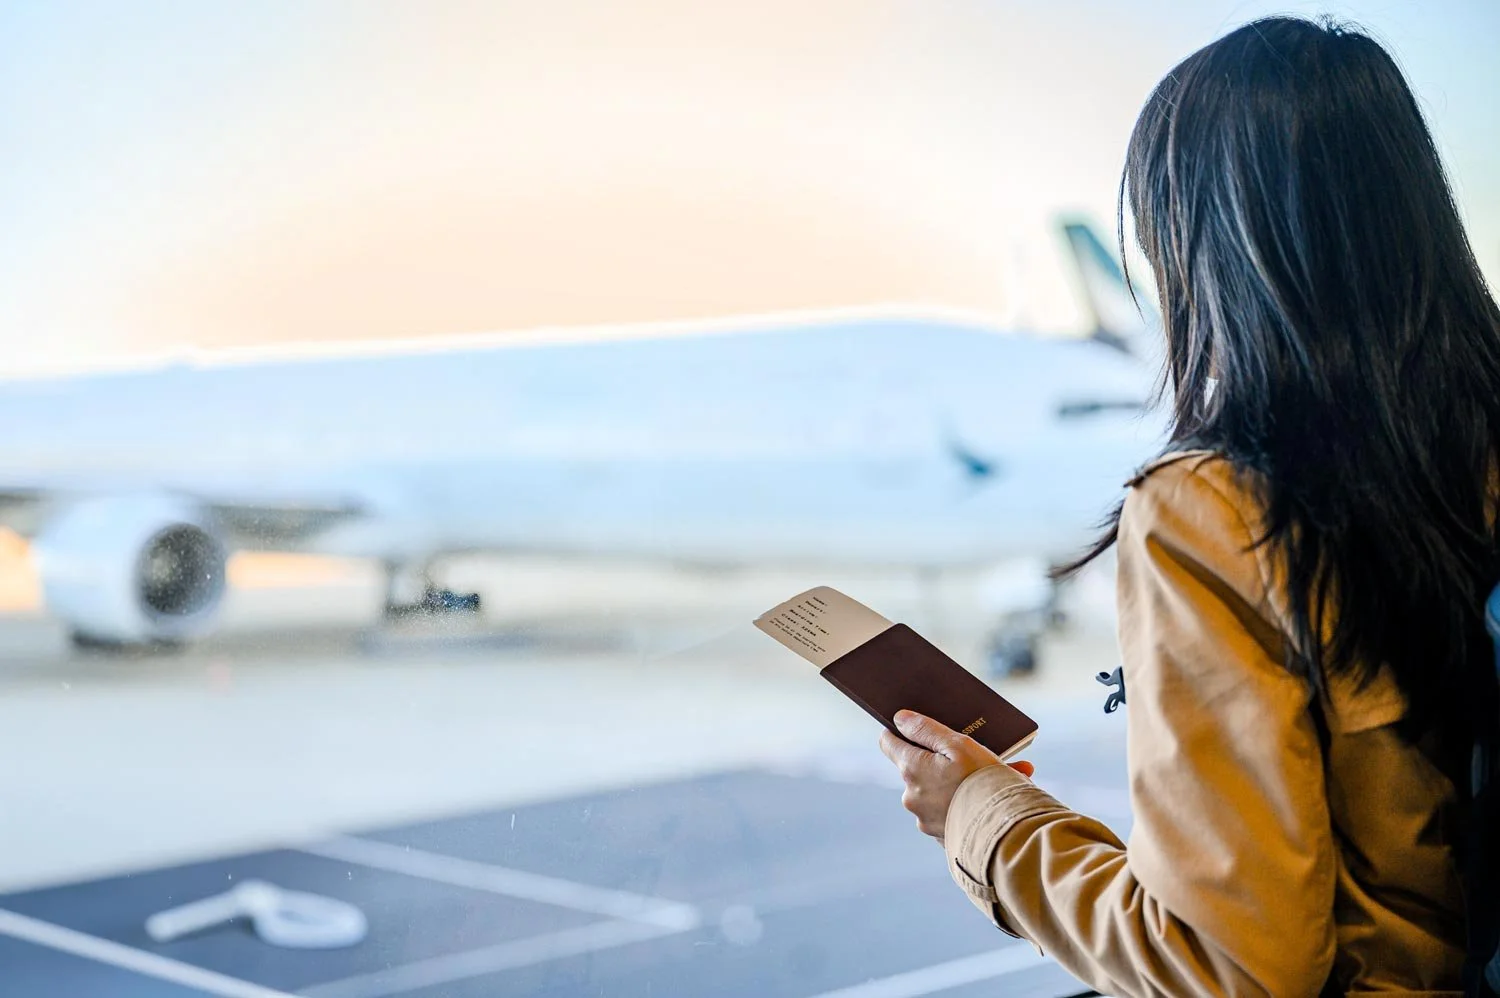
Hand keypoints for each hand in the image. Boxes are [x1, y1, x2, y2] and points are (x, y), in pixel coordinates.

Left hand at [879, 709, 1034, 844]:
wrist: (1005, 835)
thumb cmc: (983, 783)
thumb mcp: (958, 746)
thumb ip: (926, 730)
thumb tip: (899, 719)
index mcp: (912, 769)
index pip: (889, 742)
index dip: (902, 732)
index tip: (917, 729)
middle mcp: (912, 796)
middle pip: (920, 767)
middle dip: (946, 760)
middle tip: (980, 754)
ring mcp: (926, 819)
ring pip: (942, 790)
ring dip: (965, 783)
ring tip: (1008, 776)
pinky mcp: (942, 836)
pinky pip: (953, 812)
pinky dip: (971, 803)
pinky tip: (999, 798)